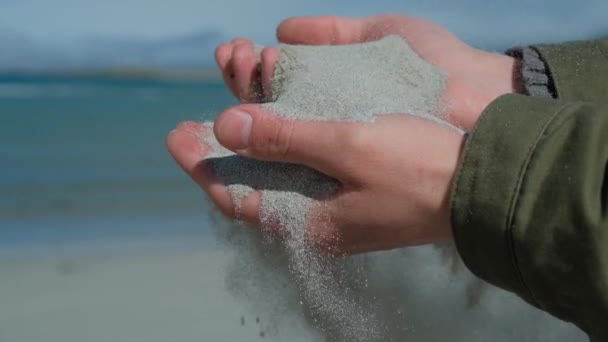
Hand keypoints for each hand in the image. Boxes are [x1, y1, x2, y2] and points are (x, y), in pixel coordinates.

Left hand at [167, 15, 518, 253]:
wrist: (481, 182)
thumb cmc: (420, 169)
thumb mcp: (348, 149)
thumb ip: (285, 138)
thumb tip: (226, 126)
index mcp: (309, 220)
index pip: (240, 197)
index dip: (204, 166)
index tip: (177, 136)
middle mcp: (317, 212)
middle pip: (255, 178)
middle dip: (224, 143)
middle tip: (195, 117)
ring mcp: (336, 196)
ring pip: (280, 161)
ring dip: (256, 126)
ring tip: (236, 90)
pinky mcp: (355, 175)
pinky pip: (306, 153)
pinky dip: (287, 126)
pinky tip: (279, 102)